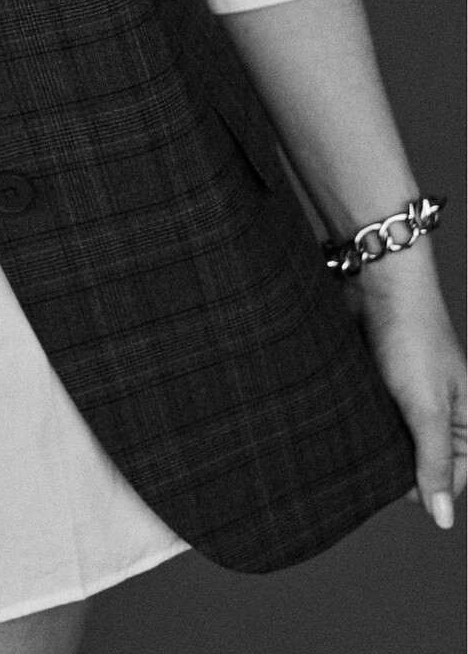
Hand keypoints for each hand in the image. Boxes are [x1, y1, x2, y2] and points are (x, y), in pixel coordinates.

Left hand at [351, 249, 465, 529]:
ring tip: (355, 441)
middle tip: (368, 464)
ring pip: (394, 438)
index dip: (424, 487)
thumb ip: (434, 462)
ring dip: (377, 442)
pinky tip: (345, 422)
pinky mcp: (382, 381)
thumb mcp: (428, 407)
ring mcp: (411, 395)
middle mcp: (442, 410)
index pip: (452, 478)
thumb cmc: (411, 337)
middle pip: (421, 460)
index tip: (392, 485)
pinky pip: (374, 415)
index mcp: (467, 420)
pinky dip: (363, 421)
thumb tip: (441, 520)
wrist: (377, 280)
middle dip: (398, 464)